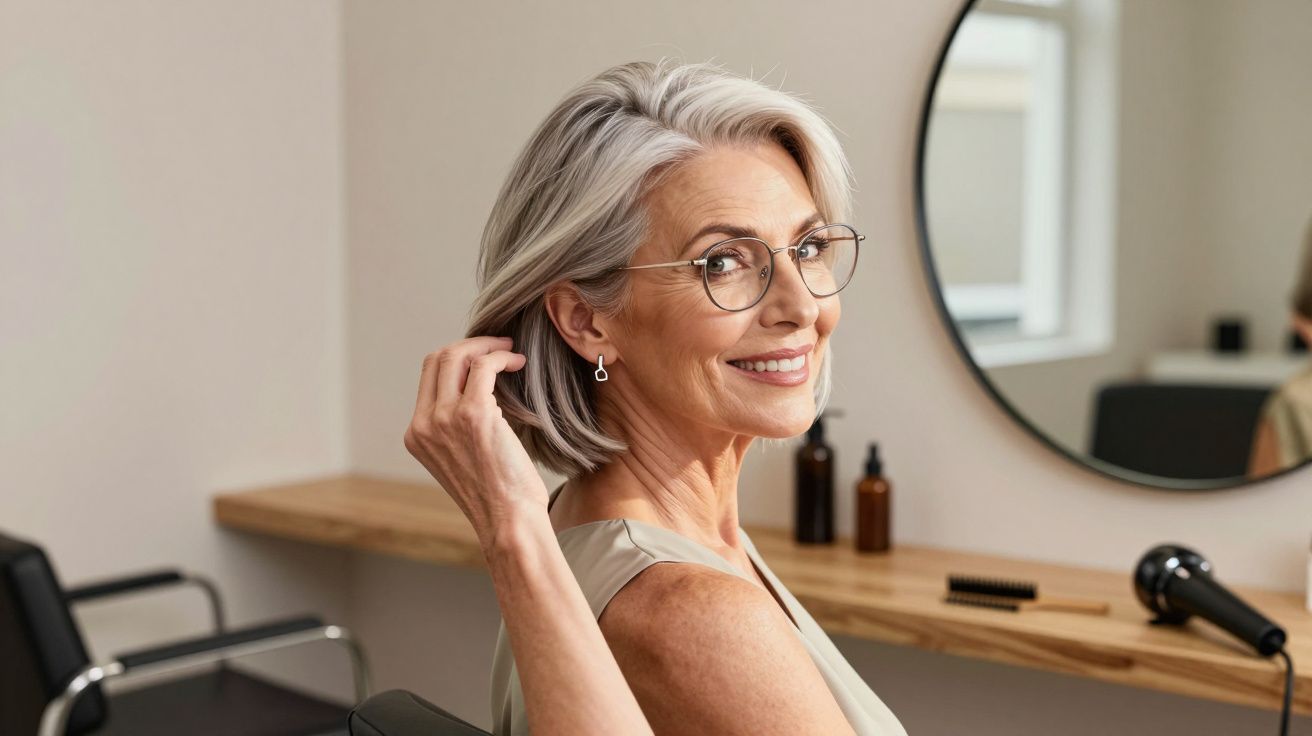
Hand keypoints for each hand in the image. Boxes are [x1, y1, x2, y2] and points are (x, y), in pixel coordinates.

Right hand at [404, 336, 548, 551]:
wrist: (508, 522)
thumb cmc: (497, 496)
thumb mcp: (463, 458)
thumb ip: (459, 426)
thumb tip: (484, 388)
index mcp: (417, 435)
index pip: (428, 377)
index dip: (456, 358)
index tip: (483, 357)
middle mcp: (424, 424)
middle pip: (437, 359)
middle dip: (470, 345)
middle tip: (499, 346)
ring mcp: (444, 418)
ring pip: (457, 356)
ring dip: (487, 346)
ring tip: (510, 352)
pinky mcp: (473, 414)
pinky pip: (484, 366)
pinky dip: (502, 356)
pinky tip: (519, 363)